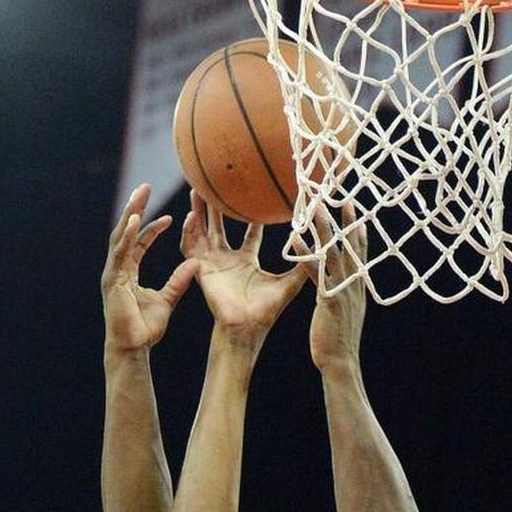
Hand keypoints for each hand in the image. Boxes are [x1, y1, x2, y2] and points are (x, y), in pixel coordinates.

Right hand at [102, 184, 197, 350]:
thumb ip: (179, 281)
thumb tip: (196, 263)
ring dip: (130, 214)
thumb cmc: (146, 329)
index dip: (152, 227)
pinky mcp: (112, 279)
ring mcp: (113, 272)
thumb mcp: (168, 300)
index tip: (169, 215)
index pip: (140, 242)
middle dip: (135, 208)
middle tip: (145, 186)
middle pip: (127, 231)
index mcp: (129, 271)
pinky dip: (128, 236)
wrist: (133, 348)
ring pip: (121, 236)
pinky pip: (121, 253)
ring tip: (139, 194)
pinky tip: (135, 220)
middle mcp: (119, 267)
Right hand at [181, 191, 304, 341]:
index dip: (253, 218)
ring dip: (198, 211)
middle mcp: (228, 260)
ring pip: (202, 231)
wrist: (245, 328)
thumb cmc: (266, 312)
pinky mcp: (202, 269)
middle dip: (218, 207)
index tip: (256, 198)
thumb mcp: (289, 284)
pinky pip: (190, 247)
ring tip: (197, 189)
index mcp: (247, 262)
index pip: (250, 235)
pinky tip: (190, 216)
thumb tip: (322, 248)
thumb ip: (303, 265)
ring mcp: (213, 263)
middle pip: (221, 226)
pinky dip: (188, 232)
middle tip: (218, 183)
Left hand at [299, 204, 366, 371]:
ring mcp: (343, 291)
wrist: (341, 362)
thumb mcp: (344, 314)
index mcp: (357, 288)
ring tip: (316, 208)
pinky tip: (295, 239)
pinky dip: (306, 254)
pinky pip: (316, 272)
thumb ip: (342, 298)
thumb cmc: (338, 342)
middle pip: (352, 247)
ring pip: (334, 253)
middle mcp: (353, 285)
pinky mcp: (329, 299)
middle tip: (343, 197)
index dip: (358, 232)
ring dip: (325, 229)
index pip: (360, 254)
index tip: (354, 211)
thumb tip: (339, 291)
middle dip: (347, 222)